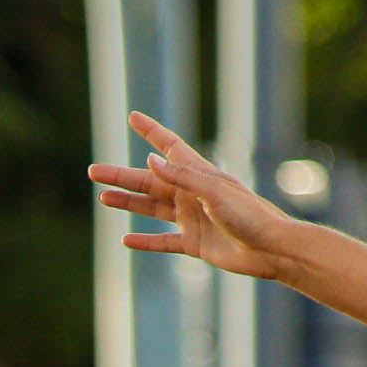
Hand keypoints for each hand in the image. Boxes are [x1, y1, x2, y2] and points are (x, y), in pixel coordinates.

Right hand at [92, 114, 303, 281]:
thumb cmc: (250, 215)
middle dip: (122, 176)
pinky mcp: (195, 243)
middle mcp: (192, 194)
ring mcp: (192, 218)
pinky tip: (125, 240)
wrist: (272, 249)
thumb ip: (182, 177)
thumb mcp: (214, 192)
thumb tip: (149, 160)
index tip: (133, 117)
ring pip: (152, 209)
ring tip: (103, 198)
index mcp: (199, 174)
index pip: (170, 147)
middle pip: (150, 181)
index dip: (151, 132)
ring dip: (128, 204)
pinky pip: (164, 242)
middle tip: (94, 172)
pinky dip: (145, 241)